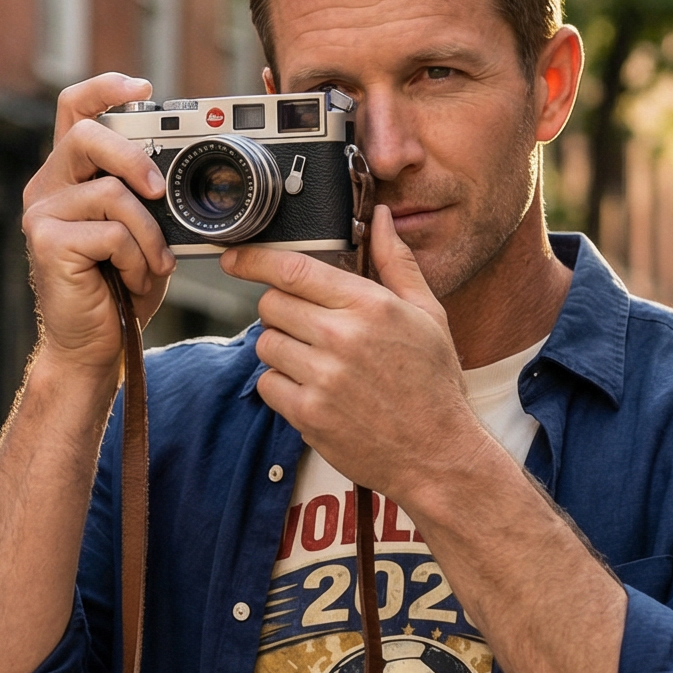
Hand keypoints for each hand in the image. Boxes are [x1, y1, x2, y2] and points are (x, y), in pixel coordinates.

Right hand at [22, 74, 173, 382]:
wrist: (93, 346)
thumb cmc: (118, 290)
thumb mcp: (141, 232)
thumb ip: (147, 197)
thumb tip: (181, 173)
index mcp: (69, 176)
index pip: (74, 110)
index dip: (104, 88)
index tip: (141, 85)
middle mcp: (48, 187)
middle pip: (86, 135)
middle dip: (133, 157)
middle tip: (160, 190)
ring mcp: (42, 214)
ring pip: (112, 194)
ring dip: (148, 234)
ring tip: (152, 264)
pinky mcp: (47, 242)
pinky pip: (112, 233)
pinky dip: (136, 259)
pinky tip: (131, 281)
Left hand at [224, 204, 480, 504]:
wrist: (438, 454)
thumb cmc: (434, 383)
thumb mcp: (428, 314)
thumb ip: (398, 263)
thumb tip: (382, 218)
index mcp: (371, 306)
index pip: (293, 270)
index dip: (254, 260)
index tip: (234, 257)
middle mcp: (343, 338)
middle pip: (271, 305)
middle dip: (280, 311)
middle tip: (306, 326)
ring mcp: (323, 378)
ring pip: (265, 344)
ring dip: (280, 348)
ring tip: (315, 361)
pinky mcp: (308, 414)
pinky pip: (267, 384)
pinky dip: (281, 385)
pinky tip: (313, 390)